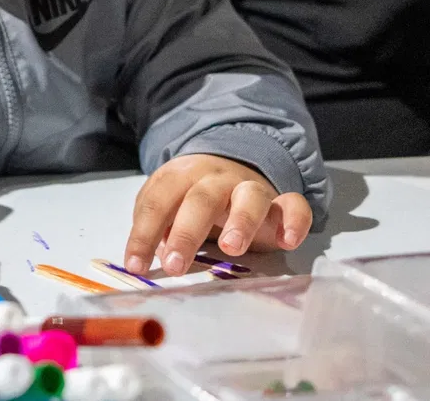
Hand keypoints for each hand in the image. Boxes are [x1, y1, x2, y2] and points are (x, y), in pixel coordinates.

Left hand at [125, 153, 310, 275]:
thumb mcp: (168, 205)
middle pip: (199, 200)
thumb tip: (157, 254)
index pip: (157, 203)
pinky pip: (294, 204)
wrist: (233, 163)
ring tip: (231, 248)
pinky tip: (288, 242)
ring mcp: (250, 187)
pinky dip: (294, 220)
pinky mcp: (282, 201)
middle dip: (185, 233)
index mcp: (181, 177)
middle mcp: (216, 178)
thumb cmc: (192, 195)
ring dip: (240, 221)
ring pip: (249, 197)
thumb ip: (158, 226)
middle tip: (174, 264)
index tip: (135, 266)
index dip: (143, 234)